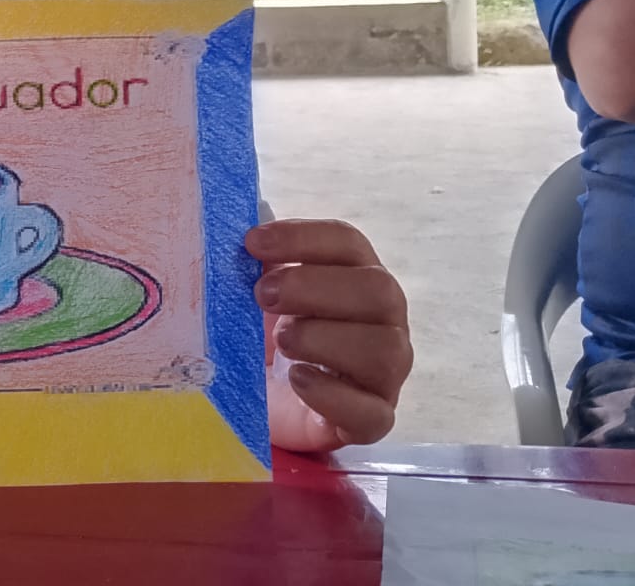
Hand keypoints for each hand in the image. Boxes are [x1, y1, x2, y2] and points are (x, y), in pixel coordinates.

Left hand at [245, 219, 411, 452]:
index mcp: (356, 276)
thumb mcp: (255, 290)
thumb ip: (259, 255)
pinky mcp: (372, 420)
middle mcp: (383, 321)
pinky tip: (297, 379)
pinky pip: (372, 413)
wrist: (259, 401)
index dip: (302, 237)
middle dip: (313, 287)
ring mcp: (384, 374)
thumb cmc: (262, 333)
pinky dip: (331, 393)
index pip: (348, 242)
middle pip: (377, 289)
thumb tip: (249, 213)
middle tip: (262, 295)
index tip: (251, 243)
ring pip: (384, 350)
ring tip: (282, 342)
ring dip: (324, 338)